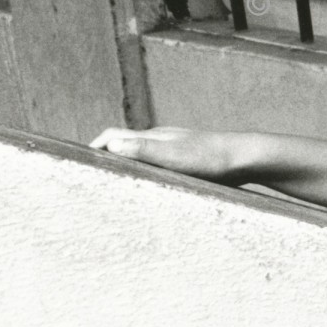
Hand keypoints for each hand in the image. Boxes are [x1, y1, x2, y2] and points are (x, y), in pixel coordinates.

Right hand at [89, 127, 242, 184]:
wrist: (248, 158)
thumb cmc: (212, 157)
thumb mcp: (173, 156)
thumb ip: (143, 150)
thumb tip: (110, 146)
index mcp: (152, 137)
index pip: (112, 137)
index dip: (93, 149)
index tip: (79, 165)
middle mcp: (162, 140)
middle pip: (125, 145)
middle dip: (106, 157)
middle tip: (93, 178)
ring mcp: (177, 149)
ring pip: (144, 155)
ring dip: (128, 165)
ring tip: (118, 186)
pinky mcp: (191, 162)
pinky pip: (161, 166)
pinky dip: (149, 173)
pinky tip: (155, 189)